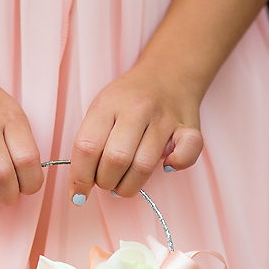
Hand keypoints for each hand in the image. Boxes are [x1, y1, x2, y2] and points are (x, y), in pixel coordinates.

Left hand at [68, 66, 202, 202]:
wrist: (168, 72)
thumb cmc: (128, 98)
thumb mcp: (101, 108)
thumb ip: (91, 141)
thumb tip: (81, 187)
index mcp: (108, 104)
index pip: (87, 147)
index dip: (80, 177)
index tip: (78, 195)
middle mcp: (137, 109)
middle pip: (116, 159)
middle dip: (106, 182)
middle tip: (106, 182)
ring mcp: (164, 118)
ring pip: (144, 165)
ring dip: (129, 186)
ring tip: (123, 184)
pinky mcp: (189, 128)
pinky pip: (186, 154)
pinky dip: (175, 166)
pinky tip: (165, 167)